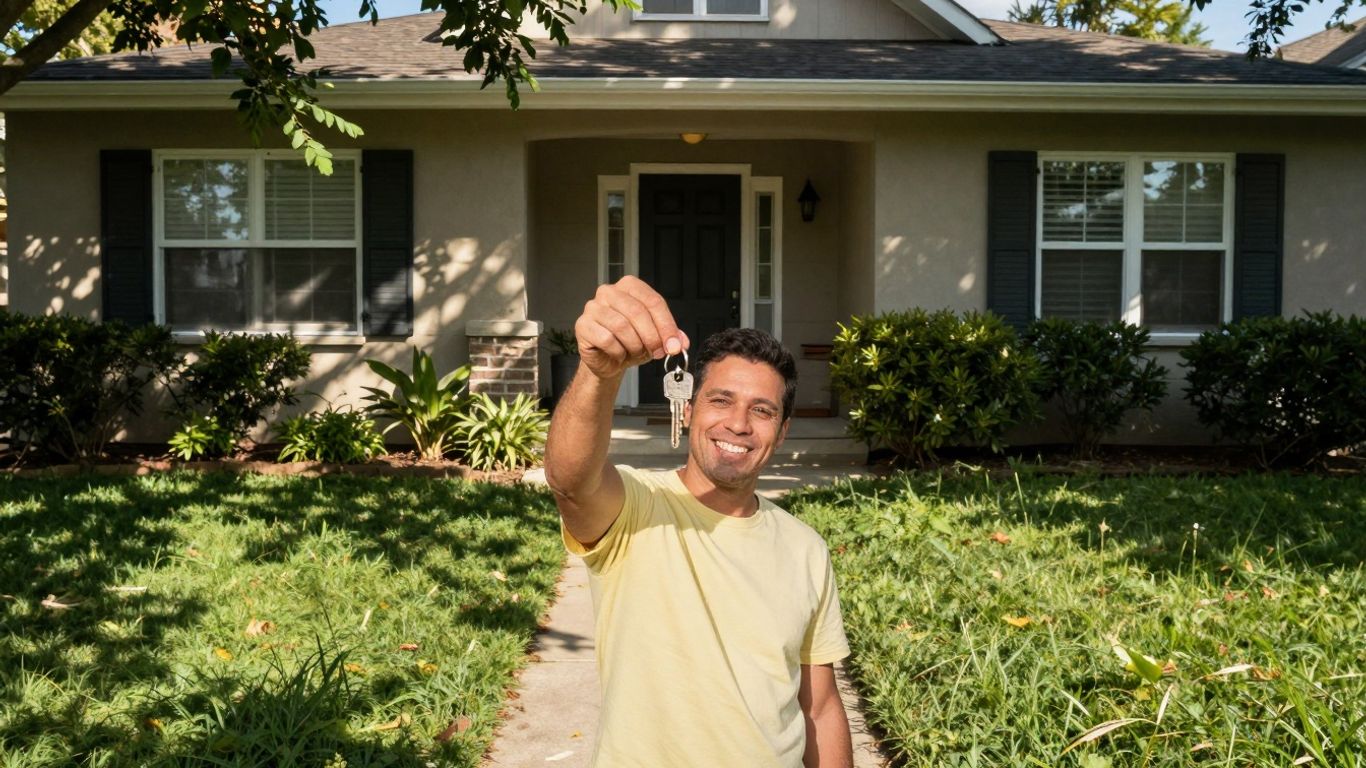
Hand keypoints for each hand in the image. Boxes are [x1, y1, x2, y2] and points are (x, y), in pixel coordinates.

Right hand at [574, 276, 688, 380]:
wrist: (608, 360)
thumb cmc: (630, 343)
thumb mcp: (655, 337)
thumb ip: (670, 336)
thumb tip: (681, 342)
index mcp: (629, 286)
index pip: (653, 301)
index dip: (667, 325)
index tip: (674, 345)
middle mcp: (609, 292)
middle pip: (637, 312)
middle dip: (652, 336)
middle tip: (657, 352)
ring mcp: (593, 307)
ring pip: (621, 326)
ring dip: (634, 345)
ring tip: (635, 352)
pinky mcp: (582, 325)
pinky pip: (606, 339)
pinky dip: (618, 351)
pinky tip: (618, 354)